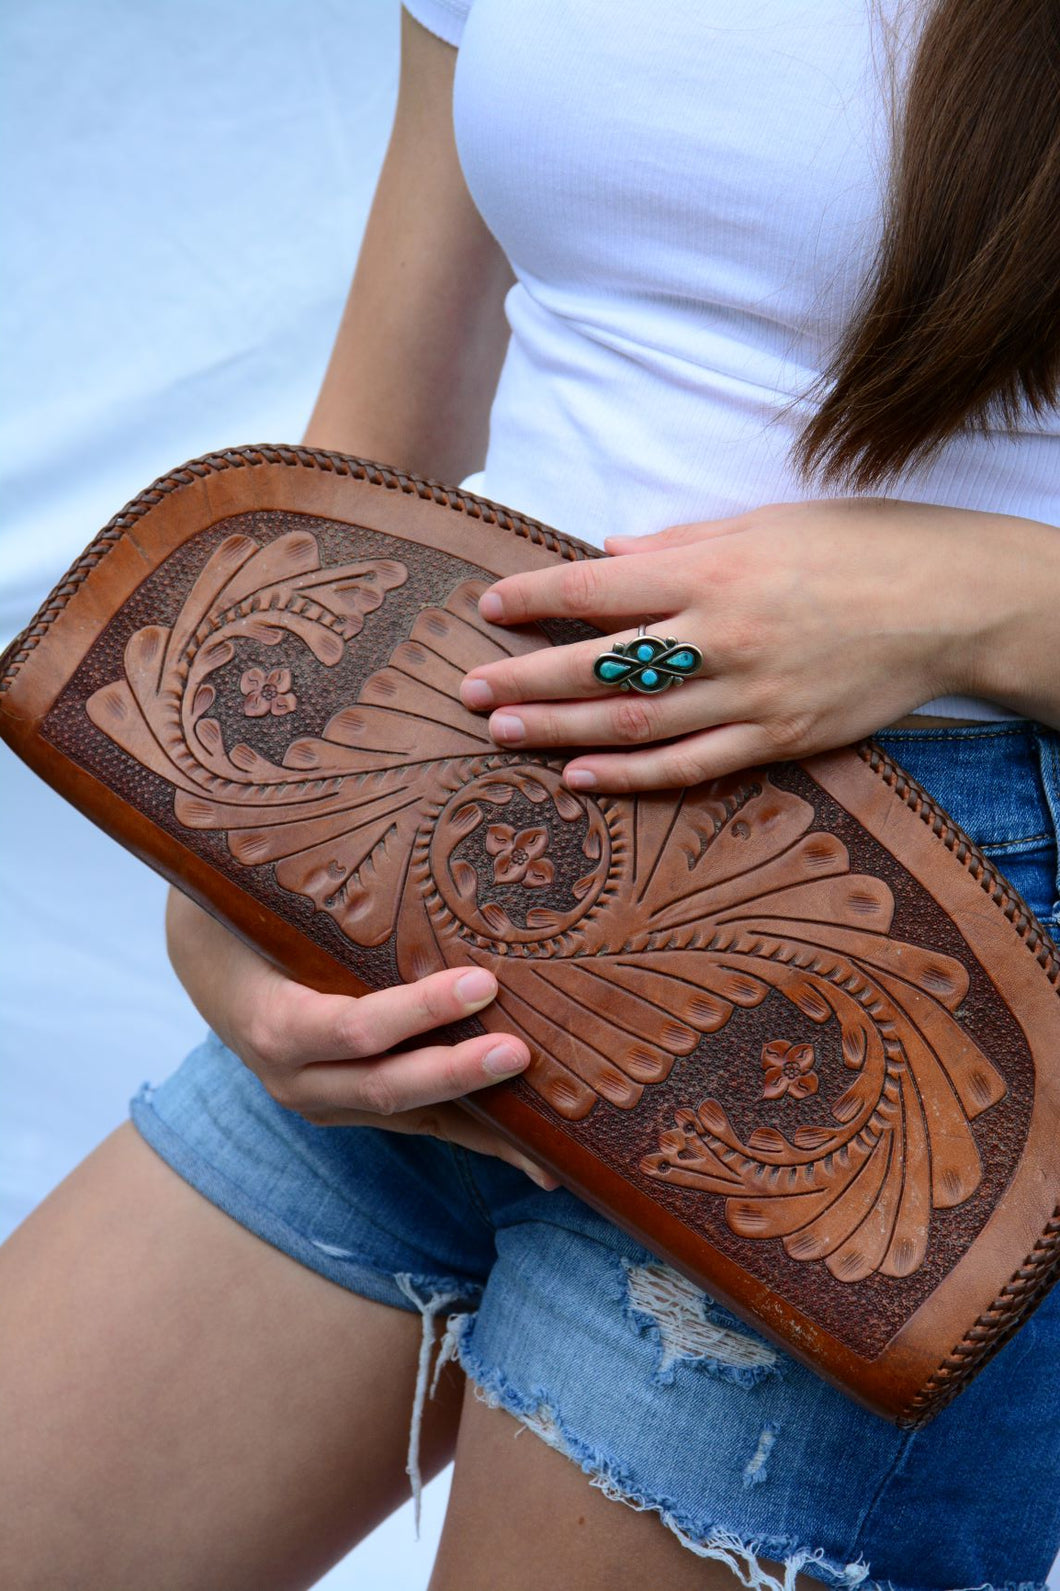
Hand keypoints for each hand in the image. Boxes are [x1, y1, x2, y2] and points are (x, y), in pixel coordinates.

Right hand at [164, 889, 559, 1189]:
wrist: (210, 968)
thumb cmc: (244, 912)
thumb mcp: (255, 891)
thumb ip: (303, 861)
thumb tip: (377, 785)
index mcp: (273, 1023)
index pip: (351, 1027)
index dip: (416, 1011)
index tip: (480, 984)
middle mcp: (299, 1080)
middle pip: (386, 1087)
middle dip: (457, 1074)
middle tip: (522, 1051)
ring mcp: (329, 1103)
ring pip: (411, 1119)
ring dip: (482, 1127)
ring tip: (550, 1130)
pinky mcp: (358, 1111)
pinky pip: (423, 1128)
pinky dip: (480, 1140)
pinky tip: (538, 1156)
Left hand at [460, 498, 1001, 789]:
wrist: (952, 602)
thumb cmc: (859, 546)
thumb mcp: (766, 522)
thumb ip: (680, 544)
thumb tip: (607, 555)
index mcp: (714, 571)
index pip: (597, 588)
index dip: (533, 599)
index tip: (486, 608)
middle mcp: (723, 636)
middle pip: (600, 666)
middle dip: (526, 679)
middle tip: (467, 690)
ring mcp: (751, 695)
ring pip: (635, 723)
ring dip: (560, 732)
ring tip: (503, 733)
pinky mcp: (779, 738)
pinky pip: (691, 766)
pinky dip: (632, 776)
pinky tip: (582, 778)